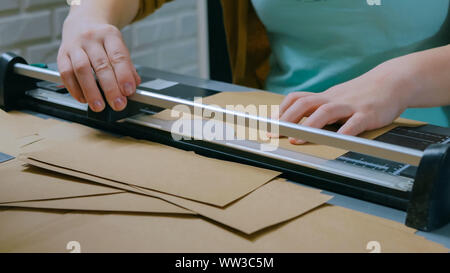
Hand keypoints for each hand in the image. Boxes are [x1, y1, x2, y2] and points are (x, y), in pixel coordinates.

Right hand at [57, 16, 140, 111]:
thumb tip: (133, 85)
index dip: (124, 75)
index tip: (129, 91)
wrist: (83, 21)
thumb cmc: (103, 39)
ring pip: (81, 69)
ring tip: (99, 105)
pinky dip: (74, 89)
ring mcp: (75, 45)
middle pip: (101, 64)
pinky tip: (83, 98)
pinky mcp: (62, 54)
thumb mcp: (119, 46)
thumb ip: (127, 66)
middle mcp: (91, 38)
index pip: (118, 56)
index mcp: (109, 35)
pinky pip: (65, 73)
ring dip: (91, 91)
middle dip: (110, 88)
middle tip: (117, 104)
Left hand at [278, 61, 411, 143]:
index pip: (297, 99)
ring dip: (309, 126)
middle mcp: (334, 99)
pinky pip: (355, 123)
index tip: (269, 125)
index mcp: (325, 97)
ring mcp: (350, 106)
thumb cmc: (360, 93)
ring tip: (297, 139)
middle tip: (276, 134)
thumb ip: (318, 107)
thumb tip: (296, 119)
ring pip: (326, 112)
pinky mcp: (368, 114)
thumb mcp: (336, 97)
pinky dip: (345, 131)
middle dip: (288, 119)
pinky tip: (337, 140)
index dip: (281, 111)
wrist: (392, 81)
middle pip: (305, 104)